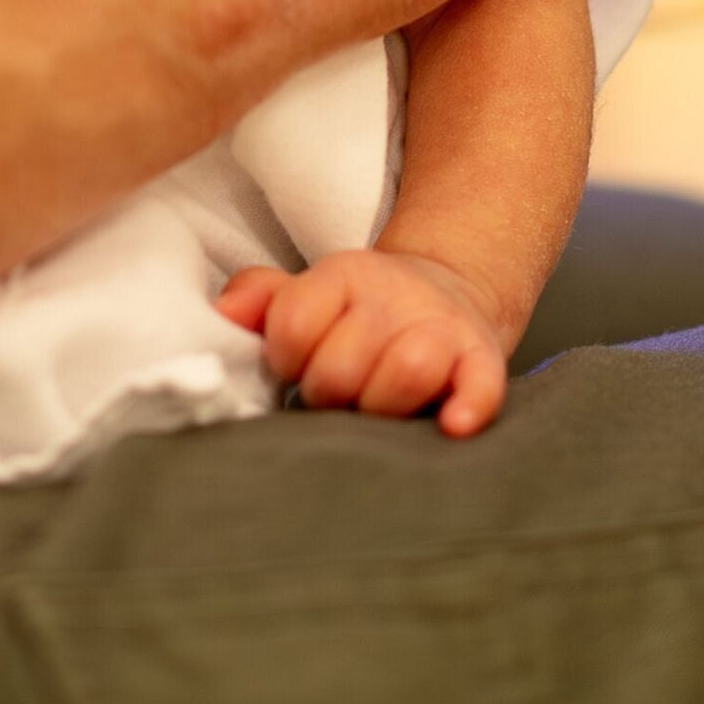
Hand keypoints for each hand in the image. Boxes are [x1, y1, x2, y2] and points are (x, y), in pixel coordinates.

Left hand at [217, 249, 514, 437]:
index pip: (294, 322)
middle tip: (333, 397)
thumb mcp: (308, 292)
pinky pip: (482, 386)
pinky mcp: (481, 360)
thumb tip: (221, 316)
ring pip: (407, 369)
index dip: (284, 357)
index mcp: (341, 277)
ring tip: (374, 413)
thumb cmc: (358, 312)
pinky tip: (448, 426)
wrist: (444, 294)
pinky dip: (467, 408)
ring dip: (380, 405)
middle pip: (342, 362)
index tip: (291, 367)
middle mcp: (392, 297)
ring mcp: (440, 328)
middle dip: (328, 393)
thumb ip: (260, 300)